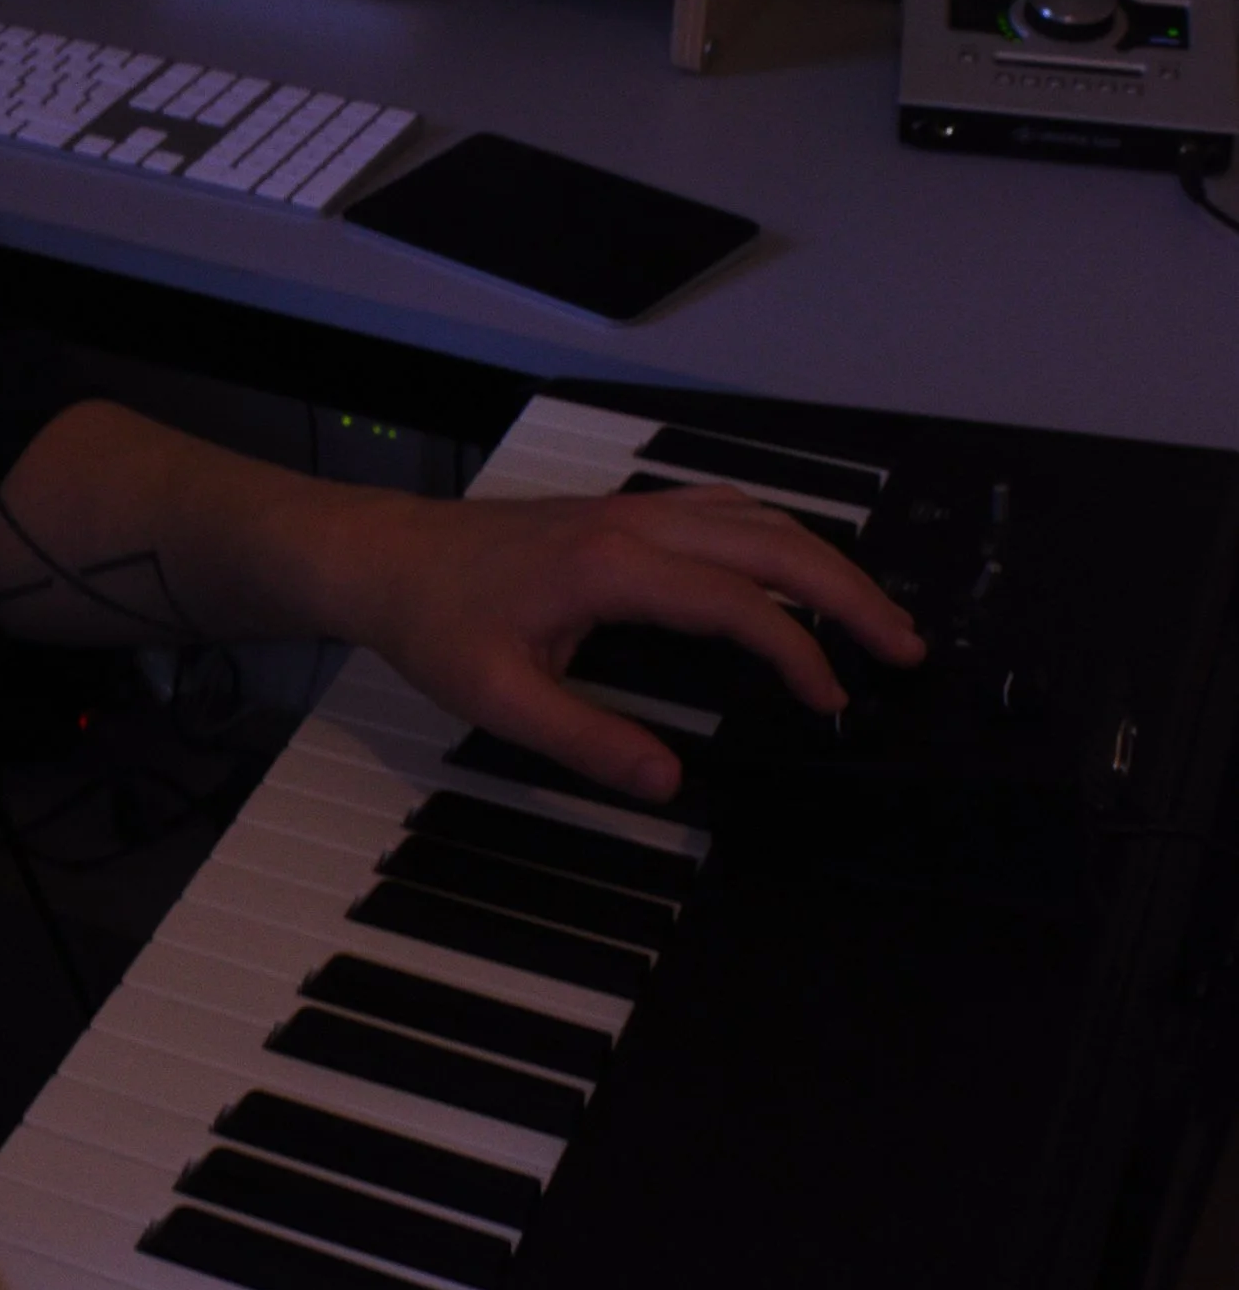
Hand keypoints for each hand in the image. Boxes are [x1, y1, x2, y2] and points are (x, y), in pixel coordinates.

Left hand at [336, 483, 924, 802]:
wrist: (385, 557)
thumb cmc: (435, 621)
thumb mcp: (498, 697)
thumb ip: (587, 740)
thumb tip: (668, 779)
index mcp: (614, 566)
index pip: (738, 604)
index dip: (797, 652)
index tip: (832, 701)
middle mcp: (636, 523)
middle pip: (773, 544)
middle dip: (850, 593)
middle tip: (905, 646)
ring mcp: (632, 509)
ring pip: (756, 517)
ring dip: (823, 559)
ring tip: (872, 613)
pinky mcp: (624, 513)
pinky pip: (725, 509)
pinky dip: (779, 538)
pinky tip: (797, 567)